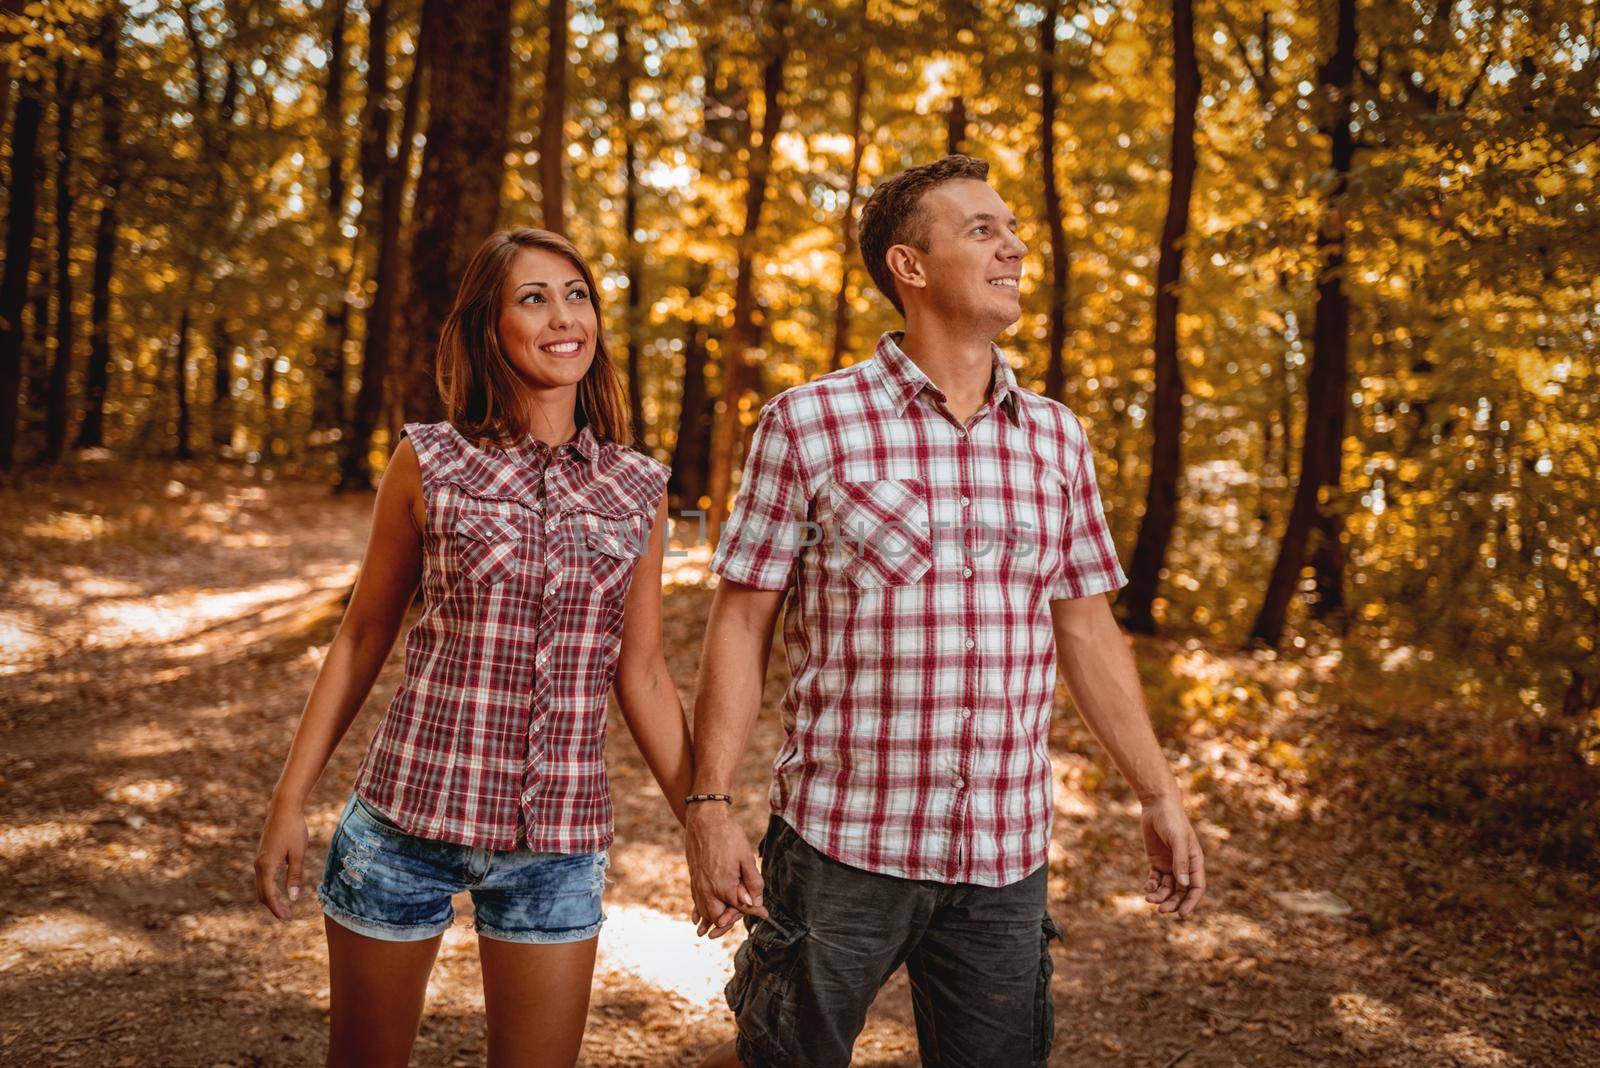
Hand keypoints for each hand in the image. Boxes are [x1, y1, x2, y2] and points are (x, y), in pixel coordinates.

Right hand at [255, 800, 308, 920]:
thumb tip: (293, 898)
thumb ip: (295, 876)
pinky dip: (269, 889)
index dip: (278, 909)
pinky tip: (279, 891)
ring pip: (261, 887)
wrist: (283, 809)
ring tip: (285, 908)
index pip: (269, 895)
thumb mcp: (298, 854)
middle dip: (274, 907)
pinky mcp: (262, 856)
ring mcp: (259, 860)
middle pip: (263, 894)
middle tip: (288, 917)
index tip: (288, 919)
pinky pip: (263, 878)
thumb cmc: (293, 829)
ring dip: (271, 899)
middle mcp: (259, 865)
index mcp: (267, 866)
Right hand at [685, 804, 767, 937]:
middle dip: (729, 922)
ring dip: (712, 921)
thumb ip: (753, 883)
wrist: (704, 820)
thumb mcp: (746, 858)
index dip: (755, 912)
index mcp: (724, 887)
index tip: (765, 914)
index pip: (741, 908)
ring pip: (705, 913)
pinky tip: (699, 919)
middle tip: (739, 921)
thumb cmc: (728, 836)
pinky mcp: (693, 879)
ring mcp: (698, 886)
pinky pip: (695, 902)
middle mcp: (708, 891)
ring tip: (716, 930)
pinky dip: (699, 912)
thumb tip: (756, 903)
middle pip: (719, 918)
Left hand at [1141, 794, 1205, 917]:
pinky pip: (1156, 879)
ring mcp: (1170, 864)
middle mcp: (1184, 866)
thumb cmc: (1171, 820)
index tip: (1182, 914)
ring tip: (1149, 899)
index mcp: (1195, 861)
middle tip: (1161, 911)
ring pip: (1167, 888)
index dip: (1191, 902)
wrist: (1157, 806)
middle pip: (1181, 891)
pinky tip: (1147, 888)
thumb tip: (1184, 884)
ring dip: (1160, 896)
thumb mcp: (1177, 839)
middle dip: (1172, 902)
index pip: (1196, 887)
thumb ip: (1180, 861)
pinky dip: (1152, 886)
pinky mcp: (1156, 861)